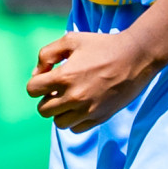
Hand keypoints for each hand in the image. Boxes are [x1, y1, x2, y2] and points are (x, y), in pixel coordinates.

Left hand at [25, 30, 160, 131]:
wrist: (135, 57)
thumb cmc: (102, 45)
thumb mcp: (71, 40)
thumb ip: (47, 54)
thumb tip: (37, 74)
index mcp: (64, 76)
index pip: (32, 90)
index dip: (37, 82)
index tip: (47, 77)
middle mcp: (73, 97)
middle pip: (43, 110)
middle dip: (47, 98)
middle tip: (59, 88)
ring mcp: (87, 110)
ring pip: (59, 122)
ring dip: (60, 111)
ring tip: (70, 98)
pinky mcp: (99, 118)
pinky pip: (76, 129)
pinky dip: (75, 119)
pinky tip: (82, 105)